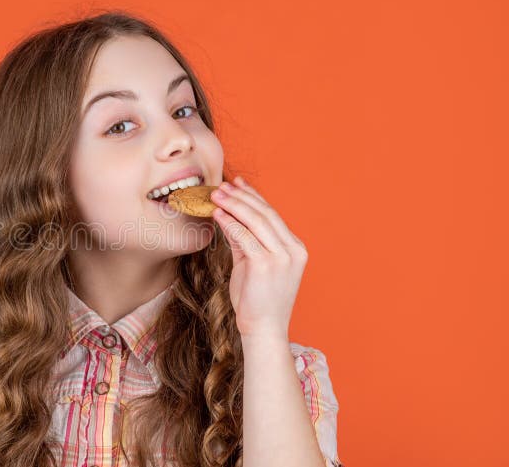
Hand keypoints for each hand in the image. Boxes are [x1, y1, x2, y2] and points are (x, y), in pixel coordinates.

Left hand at [210, 176, 308, 340]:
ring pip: (256, 220)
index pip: (273, 215)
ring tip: (216, 194)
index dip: (254, 196)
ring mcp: (282, 257)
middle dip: (242, 196)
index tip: (237, 184)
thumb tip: (228, 217)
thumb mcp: (252, 264)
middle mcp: (293, 250)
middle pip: (266, 213)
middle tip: (222, 186)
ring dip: (234, 204)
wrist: (262, 329)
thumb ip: (245, 241)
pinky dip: (230, 222)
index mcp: (295, 249)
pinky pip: (245, 236)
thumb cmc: (257, 300)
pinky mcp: (266, 264)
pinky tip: (217, 214)